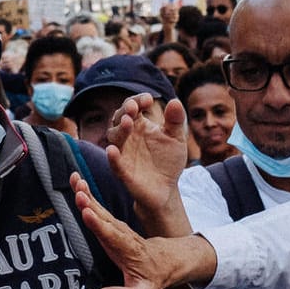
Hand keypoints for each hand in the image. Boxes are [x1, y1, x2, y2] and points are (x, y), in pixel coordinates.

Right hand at [71, 177, 211, 288]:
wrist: (167, 262)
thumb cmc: (152, 280)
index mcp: (129, 251)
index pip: (113, 237)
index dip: (100, 225)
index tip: (87, 213)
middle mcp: (122, 235)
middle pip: (105, 217)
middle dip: (91, 204)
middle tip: (78, 191)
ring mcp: (117, 227)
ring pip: (100, 208)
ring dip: (87, 194)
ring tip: (74, 179)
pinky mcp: (111, 223)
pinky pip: (97, 207)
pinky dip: (86, 194)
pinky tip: (76, 183)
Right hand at [102, 94, 188, 219]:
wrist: (166, 189)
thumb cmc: (168, 161)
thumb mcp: (177, 138)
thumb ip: (176, 120)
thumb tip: (175, 101)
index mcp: (140, 125)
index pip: (133, 106)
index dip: (137, 100)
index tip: (148, 100)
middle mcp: (128, 136)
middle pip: (119, 117)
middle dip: (125, 111)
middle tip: (134, 108)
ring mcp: (123, 152)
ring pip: (114, 137)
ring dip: (120, 129)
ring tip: (128, 122)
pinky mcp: (123, 170)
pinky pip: (114, 162)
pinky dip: (112, 156)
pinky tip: (113, 150)